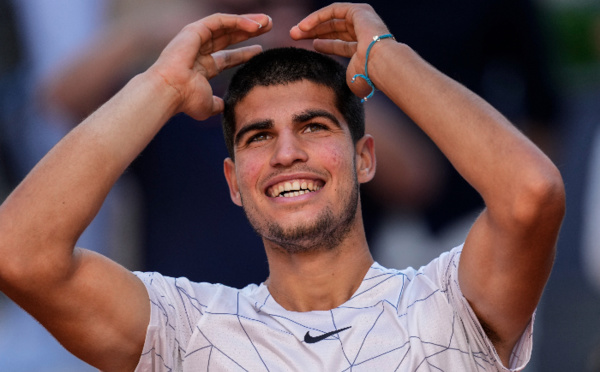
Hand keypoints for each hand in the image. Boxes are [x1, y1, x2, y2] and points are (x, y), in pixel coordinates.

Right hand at [148, 13, 271, 119]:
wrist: (170, 92)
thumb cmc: (186, 101)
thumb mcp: (208, 105)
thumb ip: (217, 104)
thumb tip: (224, 107)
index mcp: (202, 67)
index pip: (227, 57)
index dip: (245, 53)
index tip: (261, 51)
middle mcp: (199, 51)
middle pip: (229, 37)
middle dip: (249, 32)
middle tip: (269, 28)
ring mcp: (196, 39)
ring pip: (227, 25)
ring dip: (248, 22)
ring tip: (267, 22)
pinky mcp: (195, 30)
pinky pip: (220, 20)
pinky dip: (238, 21)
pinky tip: (255, 25)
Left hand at [290, 3, 390, 98]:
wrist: (380, 65)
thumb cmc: (366, 78)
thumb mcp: (349, 79)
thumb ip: (341, 80)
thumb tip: (332, 95)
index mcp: (364, 50)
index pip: (341, 44)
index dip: (324, 44)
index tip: (310, 46)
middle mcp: (365, 33)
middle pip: (334, 30)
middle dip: (313, 33)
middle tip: (294, 37)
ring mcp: (363, 20)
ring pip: (332, 19)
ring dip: (312, 25)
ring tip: (294, 33)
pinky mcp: (358, 11)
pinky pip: (333, 11)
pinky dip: (317, 17)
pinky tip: (303, 26)